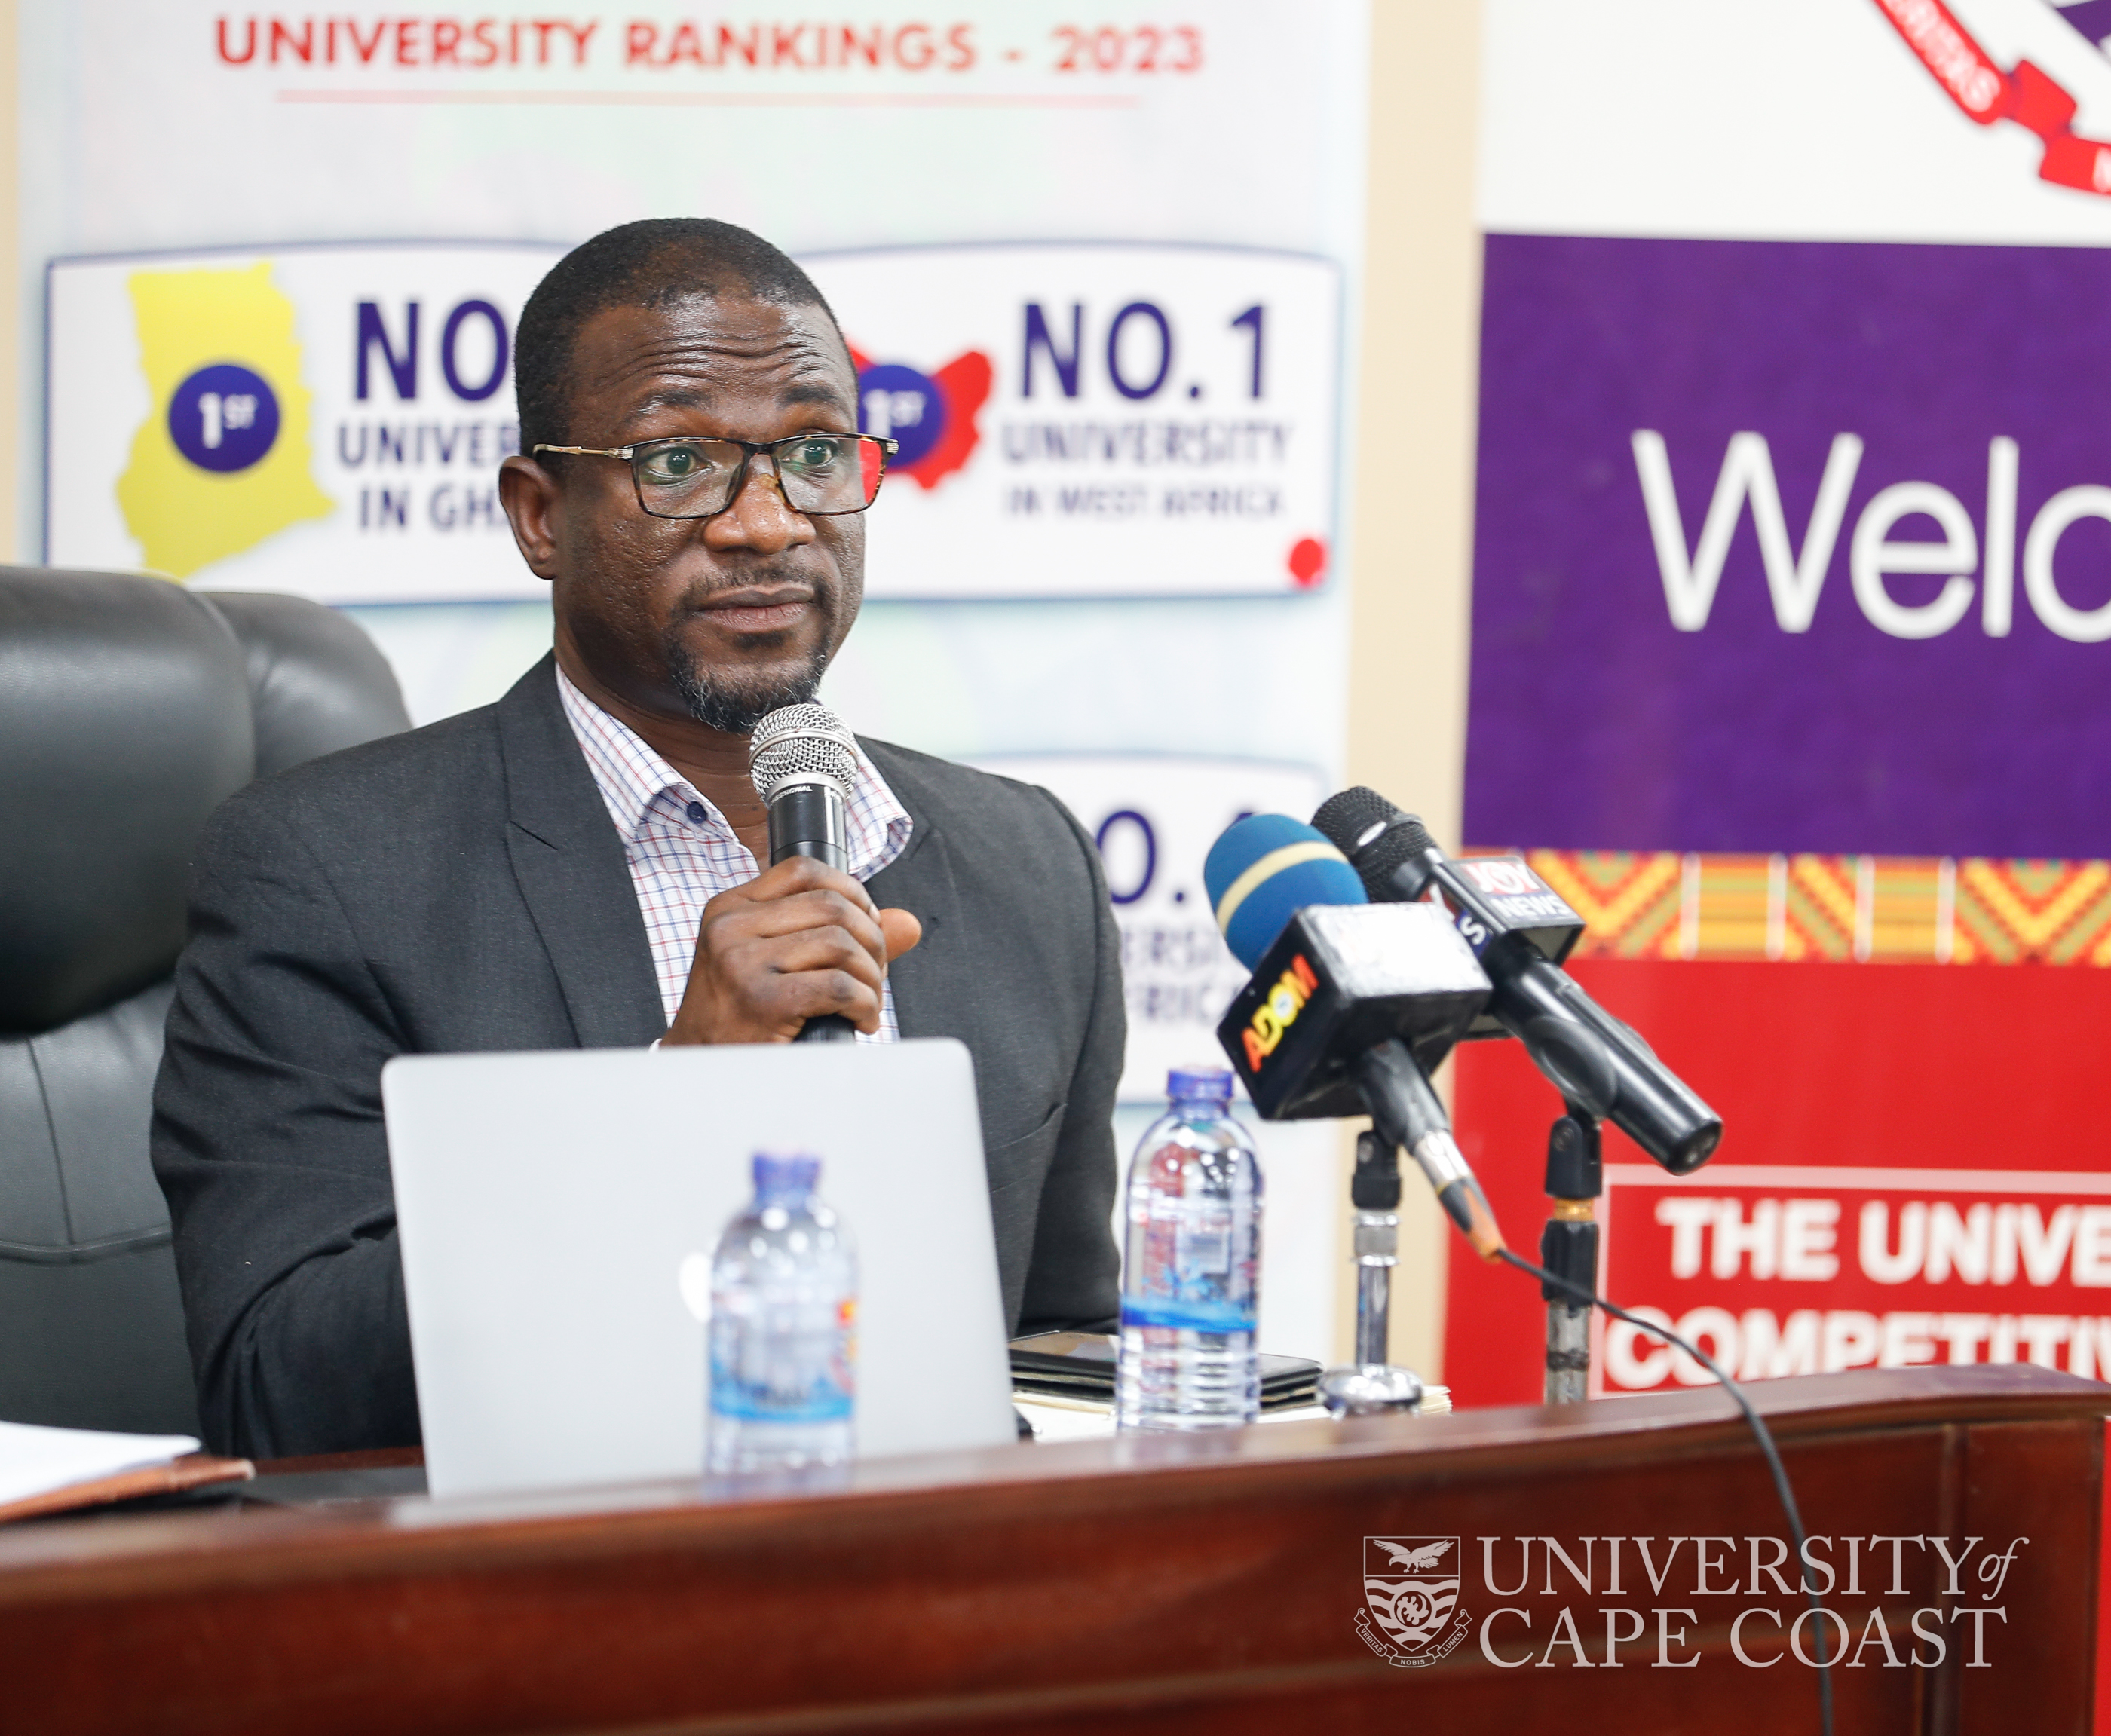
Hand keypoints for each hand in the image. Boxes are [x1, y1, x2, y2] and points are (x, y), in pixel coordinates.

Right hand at [661, 856, 923, 1044]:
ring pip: (841, 944)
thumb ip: (838, 934)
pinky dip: (865, 1005)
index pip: (803, 869)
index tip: (867, 924)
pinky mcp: (762, 1000)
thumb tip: (909, 923)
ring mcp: (742, 963)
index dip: (851, 890)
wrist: (701, 1071)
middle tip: (873, 973)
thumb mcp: (777, 960)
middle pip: (832, 906)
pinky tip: (860, 1021)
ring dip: (871, 975)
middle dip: (872, 939)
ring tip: (866, 1001)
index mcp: (729, 908)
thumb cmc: (742, 1016)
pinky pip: (840, 987)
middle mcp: (730, 928)